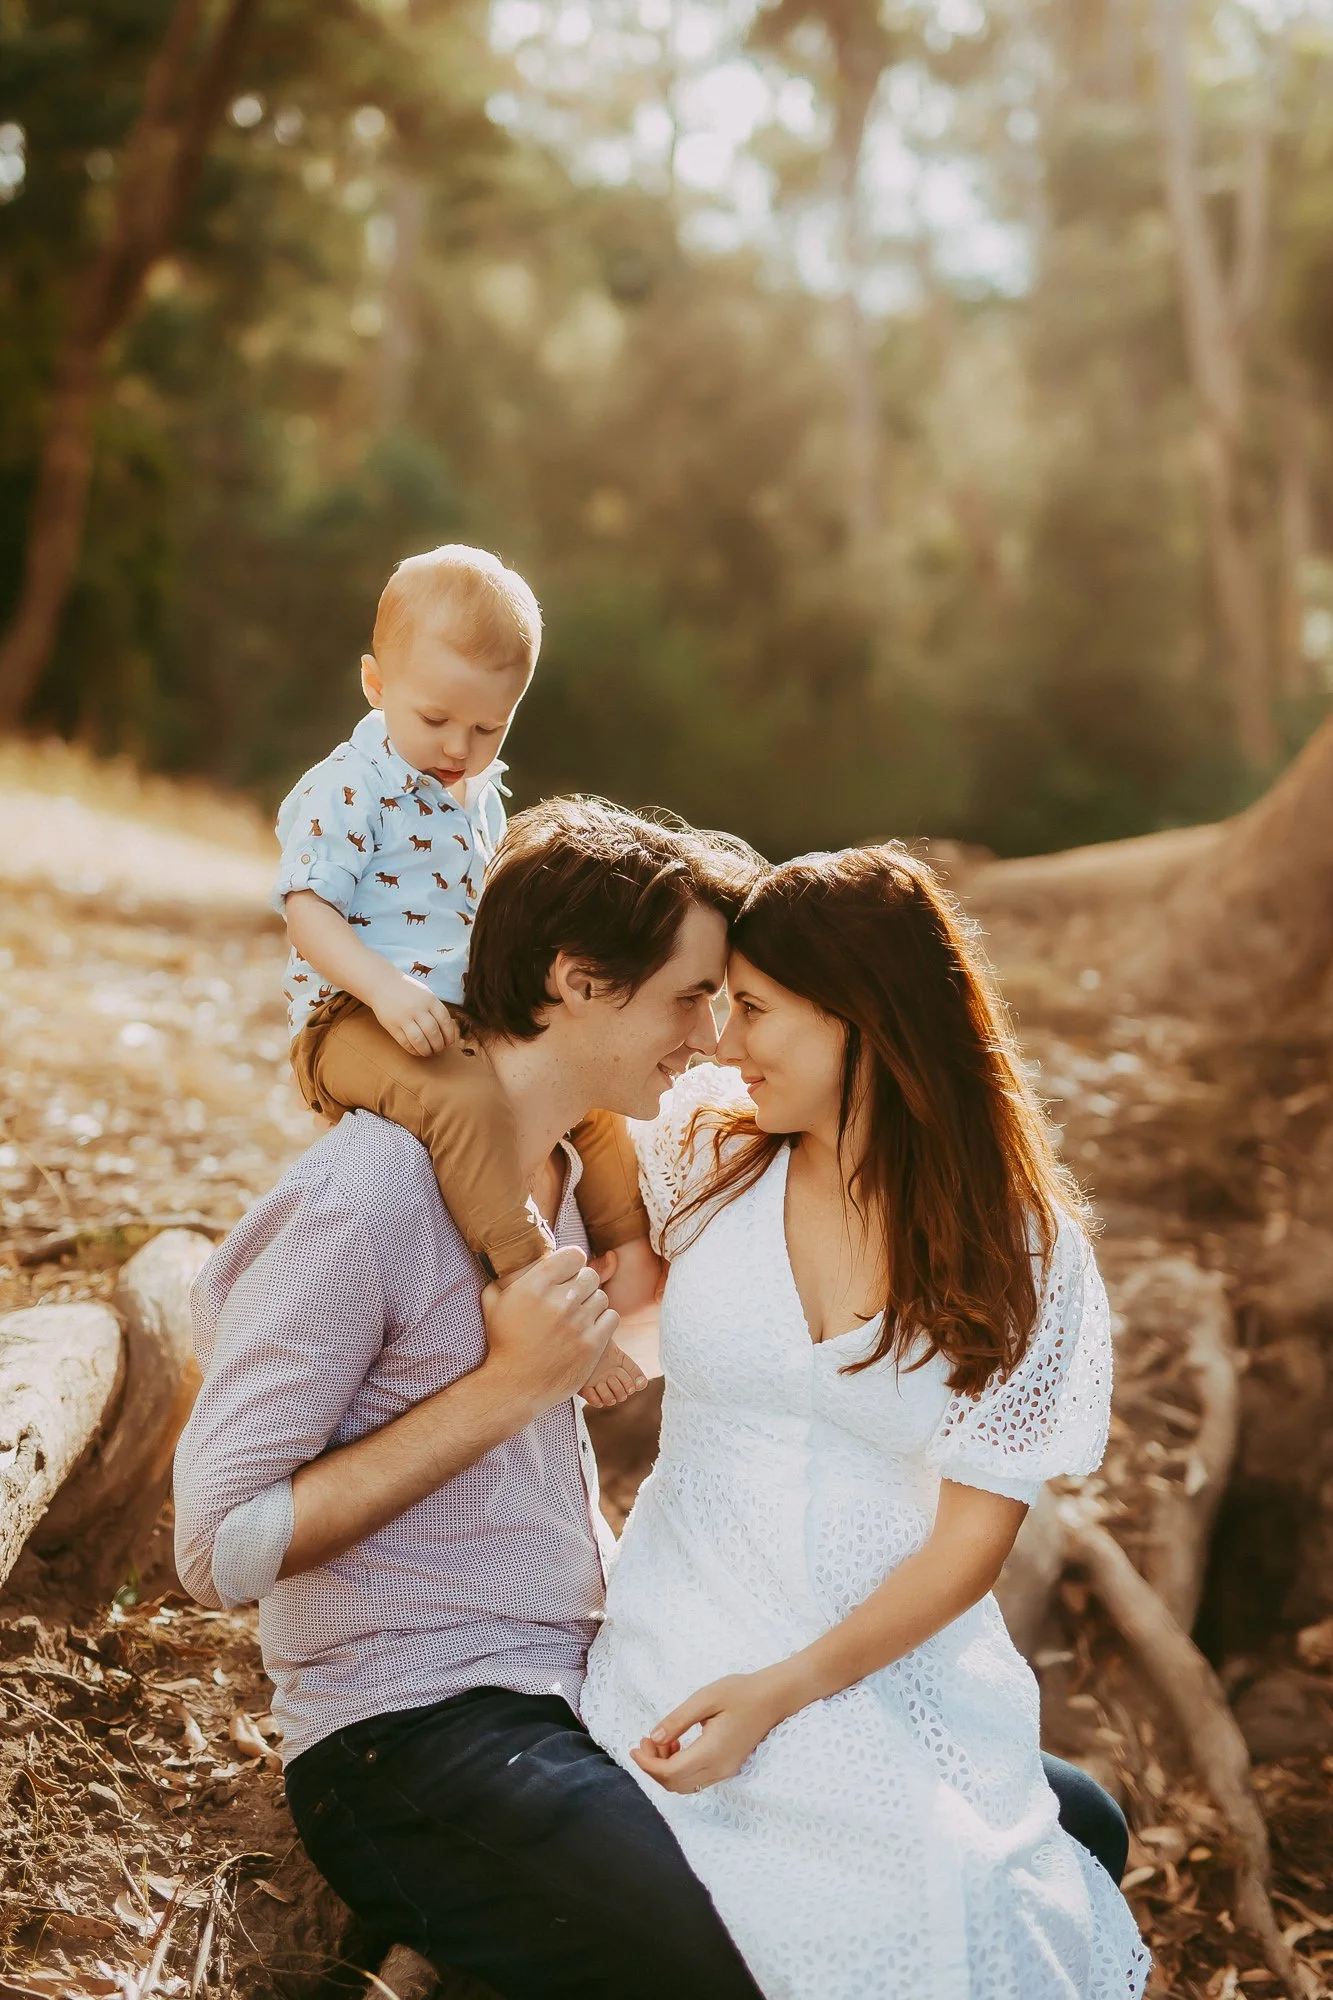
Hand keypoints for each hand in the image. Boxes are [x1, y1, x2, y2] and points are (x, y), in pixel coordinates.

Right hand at [369, 969, 457, 1055]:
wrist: (383, 984)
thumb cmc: (408, 992)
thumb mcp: (426, 994)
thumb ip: (436, 1010)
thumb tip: (448, 1033)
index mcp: (429, 1000)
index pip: (445, 1021)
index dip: (449, 1035)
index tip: (449, 1043)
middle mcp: (418, 1008)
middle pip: (433, 1033)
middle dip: (439, 1045)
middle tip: (439, 1049)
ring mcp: (404, 1017)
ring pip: (419, 1040)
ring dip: (427, 1051)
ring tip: (429, 1052)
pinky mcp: (392, 1025)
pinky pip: (405, 1042)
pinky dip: (413, 1050)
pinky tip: (417, 1050)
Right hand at [481, 1246, 618, 1417]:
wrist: (515, 1386)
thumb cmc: (504, 1343)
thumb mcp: (493, 1304)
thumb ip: (502, 1278)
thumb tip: (509, 1262)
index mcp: (535, 1286)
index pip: (574, 1255)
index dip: (573, 1262)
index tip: (569, 1272)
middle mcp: (559, 1301)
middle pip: (590, 1276)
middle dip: (582, 1284)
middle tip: (573, 1298)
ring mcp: (578, 1323)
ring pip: (602, 1297)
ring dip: (592, 1304)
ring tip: (579, 1317)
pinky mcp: (592, 1344)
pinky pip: (612, 1318)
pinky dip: (603, 1322)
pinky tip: (590, 1329)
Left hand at [579, 1337, 647, 1409]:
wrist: (585, 1342)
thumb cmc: (603, 1350)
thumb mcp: (621, 1358)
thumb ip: (634, 1370)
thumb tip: (643, 1385)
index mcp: (620, 1378)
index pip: (630, 1389)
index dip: (628, 1384)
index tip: (621, 1371)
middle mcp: (610, 1385)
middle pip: (621, 1397)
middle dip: (618, 1386)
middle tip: (610, 1375)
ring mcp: (598, 1388)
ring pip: (609, 1401)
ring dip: (607, 1392)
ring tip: (601, 1382)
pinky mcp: (585, 1391)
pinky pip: (594, 1402)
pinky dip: (594, 1396)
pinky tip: (592, 1387)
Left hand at [630, 1669, 792, 1793]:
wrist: (774, 1697)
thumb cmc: (740, 1692)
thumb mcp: (706, 1698)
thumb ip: (678, 1720)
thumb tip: (654, 1737)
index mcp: (712, 1752)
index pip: (670, 1772)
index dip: (647, 1764)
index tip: (635, 1747)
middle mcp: (719, 1769)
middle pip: (674, 1784)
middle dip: (653, 1767)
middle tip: (645, 1741)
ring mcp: (725, 1771)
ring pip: (684, 1785)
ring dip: (665, 1769)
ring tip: (661, 1741)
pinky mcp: (727, 1768)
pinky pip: (696, 1779)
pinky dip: (679, 1769)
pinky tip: (677, 1745)